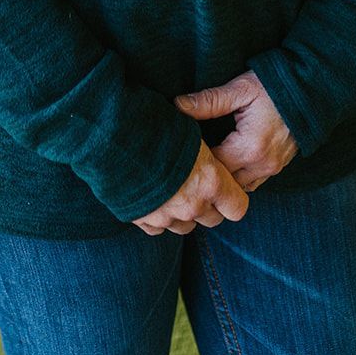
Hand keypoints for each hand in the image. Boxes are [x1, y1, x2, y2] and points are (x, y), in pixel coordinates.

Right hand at [131, 137, 248, 235]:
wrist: (117, 137)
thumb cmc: (158, 126)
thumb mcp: (190, 130)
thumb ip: (205, 154)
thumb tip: (208, 155)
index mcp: (211, 182)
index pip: (238, 207)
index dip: (232, 197)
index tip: (224, 185)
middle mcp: (193, 204)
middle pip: (213, 219)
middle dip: (208, 205)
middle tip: (196, 183)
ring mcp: (169, 216)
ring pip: (186, 227)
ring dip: (184, 213)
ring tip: (173, 189)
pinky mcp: (145, 220)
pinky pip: (159, 228)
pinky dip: (158, 216)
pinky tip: (152, 196)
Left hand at [174, 70, 298, 192]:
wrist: (310, 89)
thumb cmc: (273, 86)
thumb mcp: (240, 89)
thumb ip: (209, 100)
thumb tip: (178, 105)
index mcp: (250, 147)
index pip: (213, 166)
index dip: (197, 158)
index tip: (186, 146)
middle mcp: (263, 164)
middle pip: (225, 181)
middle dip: (210, 171)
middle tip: (193, 155)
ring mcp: (273, 168)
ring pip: (239, 185)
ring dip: (225, 176)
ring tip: (210, 158)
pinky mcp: (279, 166)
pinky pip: (253, 181)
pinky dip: (239, 174)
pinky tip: (228, 159)